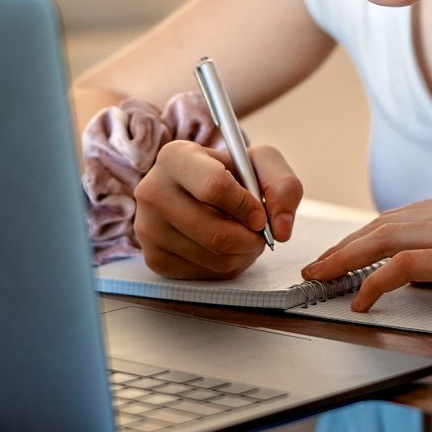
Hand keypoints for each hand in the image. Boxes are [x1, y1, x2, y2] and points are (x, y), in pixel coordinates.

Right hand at [134, 139, 302, 279]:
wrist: (195, 190)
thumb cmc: (228, 173)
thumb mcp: (259, 163)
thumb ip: (283, 185)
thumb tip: (281, 229)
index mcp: (175, 157)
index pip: (215, 188)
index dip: (247, 206)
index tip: (259, 214)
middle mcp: (152, 191)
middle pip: (215, 234)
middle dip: (250, 239)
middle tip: (259, 233)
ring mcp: (148, 228)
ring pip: (213, 258)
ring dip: (243, 254)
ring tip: (244, 237)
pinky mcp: (154, 258)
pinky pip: (204, 274)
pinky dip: (227, 266)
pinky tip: (224, 247)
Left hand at [297, 185, 431, 311]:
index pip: (401, 218)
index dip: (364, 237)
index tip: (340, 255)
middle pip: (382, 224)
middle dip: (343, 246)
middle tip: (313, 267)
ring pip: (384, 239)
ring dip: (345, 260)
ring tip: (319, 280)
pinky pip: (405, 266)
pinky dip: (375, 281)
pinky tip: (359, 300)